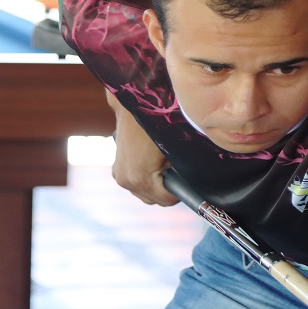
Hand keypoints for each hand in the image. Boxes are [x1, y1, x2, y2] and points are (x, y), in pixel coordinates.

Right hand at [107, 90, 177, 205]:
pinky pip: (136, 185)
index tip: (186, 182)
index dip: (179, 192)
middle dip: (167, 191)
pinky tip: (152, 167)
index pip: (167, 200)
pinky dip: (145, 181)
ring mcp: (119, 176)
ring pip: (144, 194)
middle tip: (176, 173)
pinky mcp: (116, 171)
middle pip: (154, 200)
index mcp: (139, 178)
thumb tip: (191, 181)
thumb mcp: (173, 150)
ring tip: (164, 168)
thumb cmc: (156, 125)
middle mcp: (126, 181)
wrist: (133, 108)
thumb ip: (181, 170)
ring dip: (156, 187)